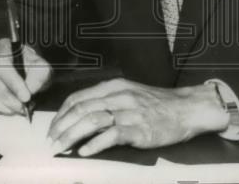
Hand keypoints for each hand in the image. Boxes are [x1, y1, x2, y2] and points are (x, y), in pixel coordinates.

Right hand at [0, 37, 51, 115]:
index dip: (13, 82)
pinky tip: (11, 108)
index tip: (26, 96)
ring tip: (20, 108)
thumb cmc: (30, 66)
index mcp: (2, 47)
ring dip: (5, 106)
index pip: (2, 64)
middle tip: (24, 106)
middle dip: (10, 98)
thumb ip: (40, 74)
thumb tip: (30, 88)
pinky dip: (0, 109)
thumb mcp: (40, 65)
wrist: (24, 70)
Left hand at [47, 78, 227, 155]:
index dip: (61, 114)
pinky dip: (95, 144)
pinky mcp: (139, 129)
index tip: (53, 128)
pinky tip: (85, 152)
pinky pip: (111, 135)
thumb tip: (82, 115)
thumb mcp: (130, 93)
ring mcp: (129, 112)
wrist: (186, 109)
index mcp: (114, 87)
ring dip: (72, 135)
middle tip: (51, 141)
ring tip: (61, 147)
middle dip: (62, 126)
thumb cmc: (157, 104)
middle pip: (81, 109)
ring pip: (92, 120)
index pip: (78, 97)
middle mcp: (119, 97)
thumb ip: (107, 101)